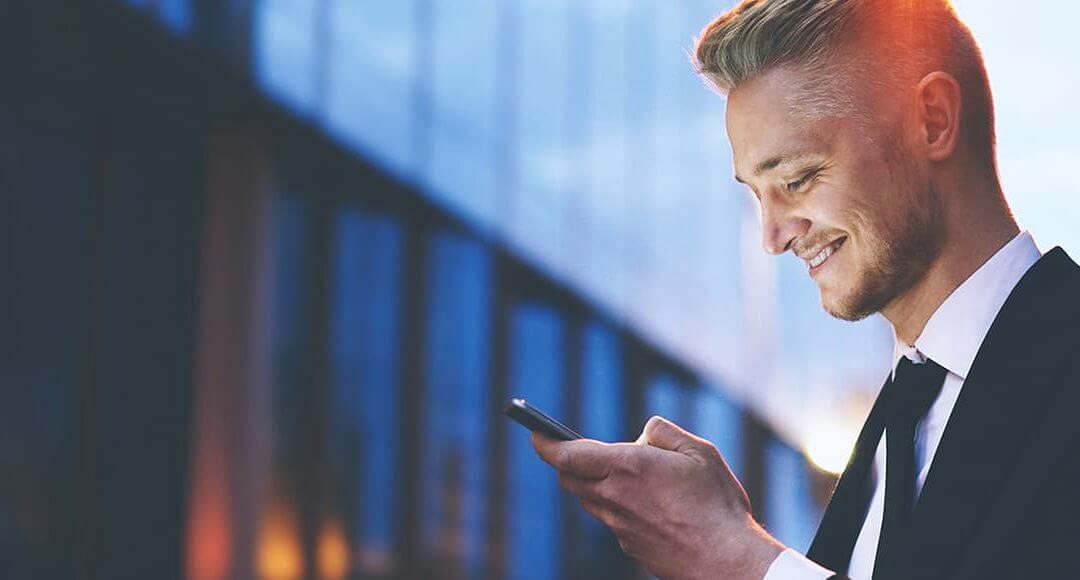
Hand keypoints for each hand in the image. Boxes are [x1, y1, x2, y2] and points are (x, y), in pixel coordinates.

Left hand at [532, 416, 784, 579]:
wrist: (726, 563)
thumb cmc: (716, 504)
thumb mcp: (698, 451)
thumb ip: (662, 433)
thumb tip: (640, 437)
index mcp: (627, 467)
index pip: (568, 455)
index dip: (546, 443)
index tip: (535, 432)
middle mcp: (615, 496)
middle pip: (570, 478)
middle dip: (567, 461)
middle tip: (576, 449)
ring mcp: (619, 526)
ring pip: (589, 499)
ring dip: (592, 483)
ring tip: (619, 473)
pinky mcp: (629, 545)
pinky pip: (611, 518)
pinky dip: (615, 505)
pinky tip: (645, 504)